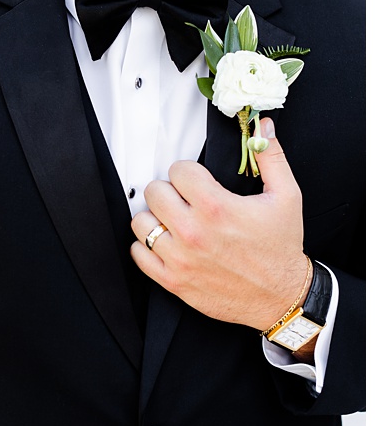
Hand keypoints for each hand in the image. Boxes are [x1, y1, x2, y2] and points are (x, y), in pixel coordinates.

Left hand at [130, 117, 307, 331]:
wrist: (282, 297)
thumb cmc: (282, 247)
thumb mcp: (286, 197)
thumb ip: (271, 158)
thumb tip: (263, 127)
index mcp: (217, 208)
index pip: (178, 170)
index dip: (188, 172)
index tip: (197, 182)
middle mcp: (193, 232)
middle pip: (154, 191)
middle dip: (169, 191)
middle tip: (184, 200)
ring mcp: (180, 258)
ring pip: (140, 221)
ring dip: (154, 217)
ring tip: (173, 220)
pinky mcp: (172, 280)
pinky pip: (138, 253)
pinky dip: (146, 246)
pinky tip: (165, 242)